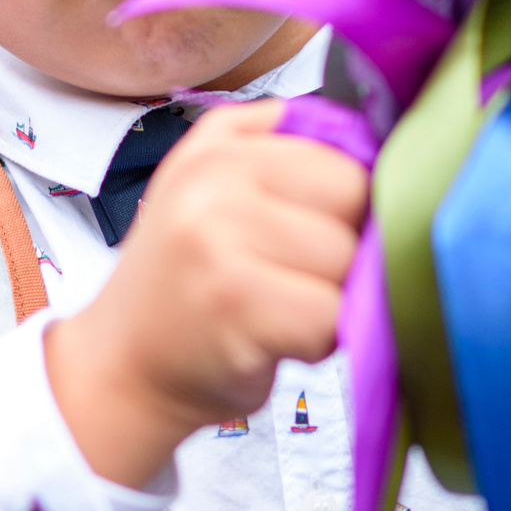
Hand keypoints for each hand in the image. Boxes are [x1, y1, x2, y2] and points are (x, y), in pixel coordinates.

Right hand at [43, 101, 364, 487]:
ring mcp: (219, 236)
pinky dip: (318, 342)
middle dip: (342, 249)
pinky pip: (330, 315)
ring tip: (275, 309)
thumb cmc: (190, 284)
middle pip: (355, 199)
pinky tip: (274, 340)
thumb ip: (289, 153)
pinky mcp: (234, 302)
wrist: (121, 369)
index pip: (344, 152)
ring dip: (330, 300)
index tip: (302, 237)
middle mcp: (214, 177)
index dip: (344, 206)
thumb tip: (389, 152)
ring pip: (348, 260)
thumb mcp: (219, 190)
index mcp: (221, 140)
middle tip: (288, 279)